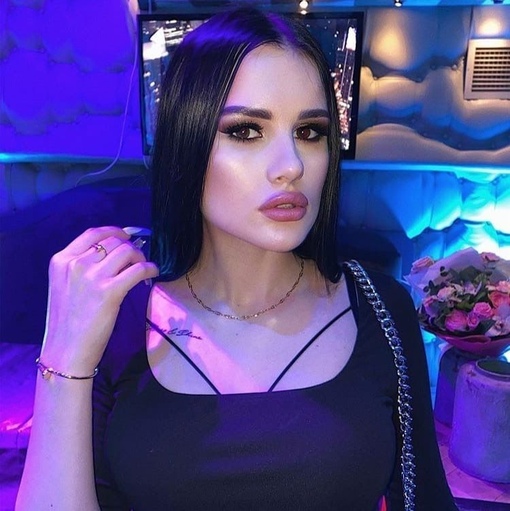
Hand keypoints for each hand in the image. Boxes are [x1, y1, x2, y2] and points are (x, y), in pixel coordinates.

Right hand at [40, 226, 158, 374]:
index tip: (127, 236)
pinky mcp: (109, 291)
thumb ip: (82, 266)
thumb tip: (115, 251)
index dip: (115, 231)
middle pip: (113, 240)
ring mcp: (92, 277)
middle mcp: (75, 264)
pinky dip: (150, 269)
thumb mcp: (65, 285)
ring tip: (144, 269)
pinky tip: (152, 274)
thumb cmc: (68, 321)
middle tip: (138, 259)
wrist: (66, 350)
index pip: (93, 233)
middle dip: (130, 247)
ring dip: (141, 257)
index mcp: (61, 260)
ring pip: (127, 251)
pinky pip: (138, 269)